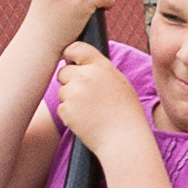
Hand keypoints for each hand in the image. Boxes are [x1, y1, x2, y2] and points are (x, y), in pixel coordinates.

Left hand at [49, 36, 146, 156]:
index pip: (76, 48)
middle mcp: (85, 76)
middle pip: (63, 72)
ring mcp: (74, 92)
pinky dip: (70, 115)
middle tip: (83, 96)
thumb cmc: (126, 114)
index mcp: (101, 66)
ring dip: (70, 100)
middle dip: (69, 82)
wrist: (123, 138)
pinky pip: (62, 108)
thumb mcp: (119, 84)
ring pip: (62, 91)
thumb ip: (100, 72)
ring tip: (90, 112)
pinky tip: (86, 121)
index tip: (70, 60)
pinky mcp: (66, 109)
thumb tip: (82, 66)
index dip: (70, 54)